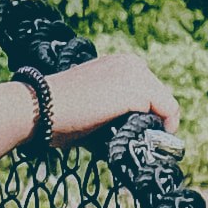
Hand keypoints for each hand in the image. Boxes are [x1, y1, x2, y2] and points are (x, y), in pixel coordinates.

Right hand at [36, 45, 169, 141]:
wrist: (41, 107)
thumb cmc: (59, 113)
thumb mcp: (93, 105)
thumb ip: (114, 112)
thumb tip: (131, 135)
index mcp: (119, 63)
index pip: (150, 90)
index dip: (150, 114)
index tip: (143, 133)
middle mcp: (131, 63)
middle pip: (161, 96)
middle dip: (157, 120)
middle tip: (147, 142)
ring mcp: (135, 74)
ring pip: (166, 104)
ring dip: (159, 125)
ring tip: (148, 144)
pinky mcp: (135, 90)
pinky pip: (166, 111)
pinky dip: (164, 128)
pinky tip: (150, 140)